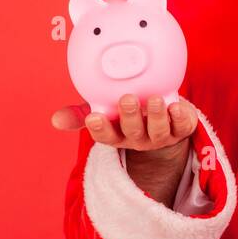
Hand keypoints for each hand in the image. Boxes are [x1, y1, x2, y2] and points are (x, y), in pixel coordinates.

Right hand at [51, 94, 198, 202]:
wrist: (164, 115)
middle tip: (127, 99)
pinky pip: (182, 126)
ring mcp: (162, 136)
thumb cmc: (128, 110)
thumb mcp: (104, 109)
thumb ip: (81, 112)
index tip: (94, 117)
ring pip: (158, 131)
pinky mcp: (182, 129)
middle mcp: (139, 138)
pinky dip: (180, 117)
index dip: (100, 129)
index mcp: (118, 134)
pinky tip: (176, 106)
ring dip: (155, 116)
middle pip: (133, 133)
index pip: (106, 136)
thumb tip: (55, 120)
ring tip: (153, 99)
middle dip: (129, 118)